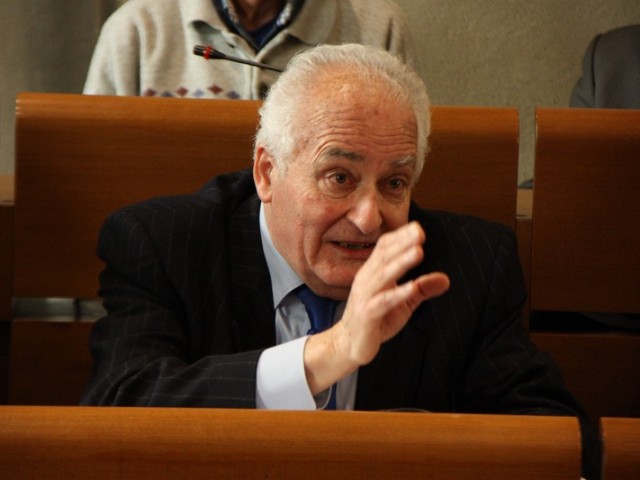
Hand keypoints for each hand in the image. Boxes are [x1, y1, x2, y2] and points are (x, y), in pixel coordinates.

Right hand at [304, 221, 449, 393]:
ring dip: (401, 262)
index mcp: (373, 272)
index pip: (384, 247)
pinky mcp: (367, 314)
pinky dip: (398, 292)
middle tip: (420, 232)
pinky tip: (412, 286)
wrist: (349, 344)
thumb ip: (422, 289)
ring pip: (384, 275)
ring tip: (418, 251)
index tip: (418, 228)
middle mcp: (366, 279)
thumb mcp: (404, 303)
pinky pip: (384, 301)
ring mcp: (365, 296)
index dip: (400, 237)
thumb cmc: (376, 319)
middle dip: (402, 242)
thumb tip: (446, 279)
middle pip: (384, 255)